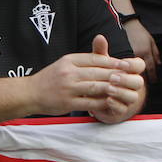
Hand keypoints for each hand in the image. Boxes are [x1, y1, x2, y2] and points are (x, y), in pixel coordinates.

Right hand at [28, 34, 145, 116]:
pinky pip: (90, 102)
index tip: (127, 64)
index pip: (95, 59)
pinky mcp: (68, 102)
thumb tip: (105, 58)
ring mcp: (68, 88)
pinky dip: (102, 103)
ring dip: (112, 89)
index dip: (113, 62)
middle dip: (117, 75)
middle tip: (132, 77)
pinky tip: (112, 103)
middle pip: (98, 72)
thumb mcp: (64, 64)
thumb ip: (83, 61)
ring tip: (125, 90)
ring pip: (96, 87)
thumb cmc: (50, 78)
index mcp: (69, 60)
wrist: (29, 93)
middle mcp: (69, 72)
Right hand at [123, 19, 160, 82]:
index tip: (154, 82)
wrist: (126, 24)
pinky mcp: (118, 55)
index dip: (153, 77)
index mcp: (145, 52)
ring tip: (133, 84)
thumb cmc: (139, 32)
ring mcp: (127, 55)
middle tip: (144, 87)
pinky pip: (122, 66)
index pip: (151, 69)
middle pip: (141, 72)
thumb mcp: (150, 40)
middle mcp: (136, 55)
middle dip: (142, 80)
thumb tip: (159, 64)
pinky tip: (124, 76)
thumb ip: (155, 53)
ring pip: (131, 71)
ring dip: (132, 77)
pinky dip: (124, 71)